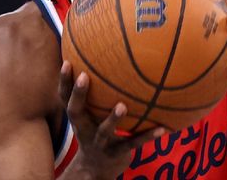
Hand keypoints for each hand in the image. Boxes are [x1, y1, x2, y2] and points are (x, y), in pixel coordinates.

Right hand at [58, 62, 165, 177]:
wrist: (95, 171)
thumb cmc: (95, 132)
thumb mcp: (90, 116)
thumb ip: (96, 94)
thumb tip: (108, 58)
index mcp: (79, 117)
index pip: (66, 98)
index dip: (64, 82)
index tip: (67, 62)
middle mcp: (85, 129)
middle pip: (76, 112)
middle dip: (79, 95)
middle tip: (84, 76)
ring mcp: (100, 143)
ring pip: (104, 131)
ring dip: (113, 119)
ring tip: (122, 105)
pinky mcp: (117, 153)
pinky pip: (132, 143)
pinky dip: (147, 136)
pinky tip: (163, 128)